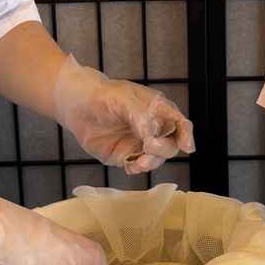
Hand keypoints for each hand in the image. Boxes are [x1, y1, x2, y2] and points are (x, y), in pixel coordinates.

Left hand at [54, 57, 194, 173]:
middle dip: (164, 149)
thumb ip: (140, 117)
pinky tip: (131, 166)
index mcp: (158, 110)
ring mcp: (140, 143)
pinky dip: (137, 168)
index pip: (180, 123)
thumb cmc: (102, 95)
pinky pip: (137, 166)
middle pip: (171, 144)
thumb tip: (152, 136)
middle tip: (149, 147)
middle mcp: (153, 128)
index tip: (187, 147)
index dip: (186, 135)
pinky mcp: (126, 155)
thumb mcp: (123, 99)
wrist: (76, 105)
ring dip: (151, 162)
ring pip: (156, 158)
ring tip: (138, 162)